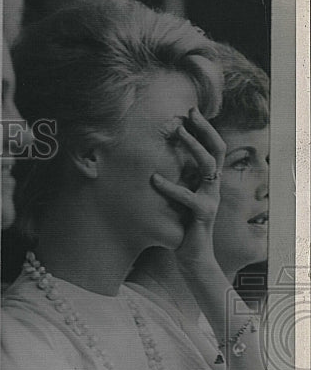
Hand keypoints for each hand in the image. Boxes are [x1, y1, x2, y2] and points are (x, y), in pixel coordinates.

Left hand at [150, 107, 225, 265]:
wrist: (193, 258)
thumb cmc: (181, 227)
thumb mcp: (176, 198)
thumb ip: (174, 181)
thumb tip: (152, 161)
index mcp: (208, 182)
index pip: (213, 149)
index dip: (205, 129)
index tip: (190, 112)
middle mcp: (213, 187)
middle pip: (216, 150)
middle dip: (204, 129)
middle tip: (188, 113)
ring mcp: (210, 200)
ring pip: (207, 166)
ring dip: (193, 146)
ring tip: (177, 132)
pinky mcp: (202, 215)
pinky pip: (188, 197)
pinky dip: (170, 187)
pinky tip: (153, 179)